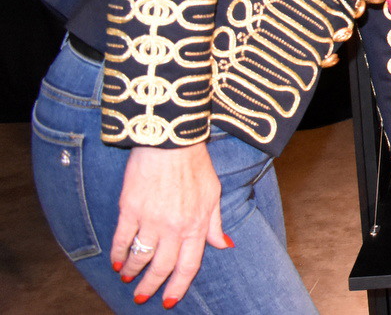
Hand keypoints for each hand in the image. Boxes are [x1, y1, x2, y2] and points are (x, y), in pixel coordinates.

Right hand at [110, 143, 232, 306]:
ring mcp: (150, 220)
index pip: (188, 266)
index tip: (168, 300)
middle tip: (141, 297)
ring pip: (140, 256)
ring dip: (132, 271)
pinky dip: (117, 254)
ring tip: (128, 277)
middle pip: (162, 267)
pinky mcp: (130, 209)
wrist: (171, 143)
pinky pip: (122, 240)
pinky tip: (115, 262)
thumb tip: (224, 245)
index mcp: (196, 225)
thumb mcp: (213, 194)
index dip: (178, 286)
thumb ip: (215, 224)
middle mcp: (174, 227)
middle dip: (151, 286)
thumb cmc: (195, 165)